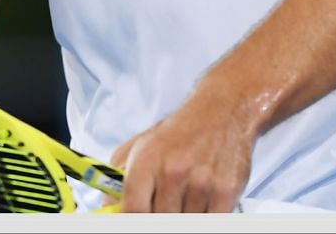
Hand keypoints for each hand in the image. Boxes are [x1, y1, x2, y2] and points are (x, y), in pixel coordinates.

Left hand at [108, 85, 259, 212]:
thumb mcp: (138, 146)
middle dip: (159, 215)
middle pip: (160, 219)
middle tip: (163, 204)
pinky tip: (200, 203)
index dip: (132, 221)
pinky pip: (210, 221)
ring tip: (184, 197)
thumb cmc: (176, 134)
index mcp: (146, 160)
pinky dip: (203, 217)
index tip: (133, 222)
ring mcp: (201, 183)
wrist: (220, 113)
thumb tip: (109, 208)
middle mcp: (173, 171)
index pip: (133, 208)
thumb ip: (118, 177)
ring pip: (185, 222)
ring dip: (183, 216)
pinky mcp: (226, 191)